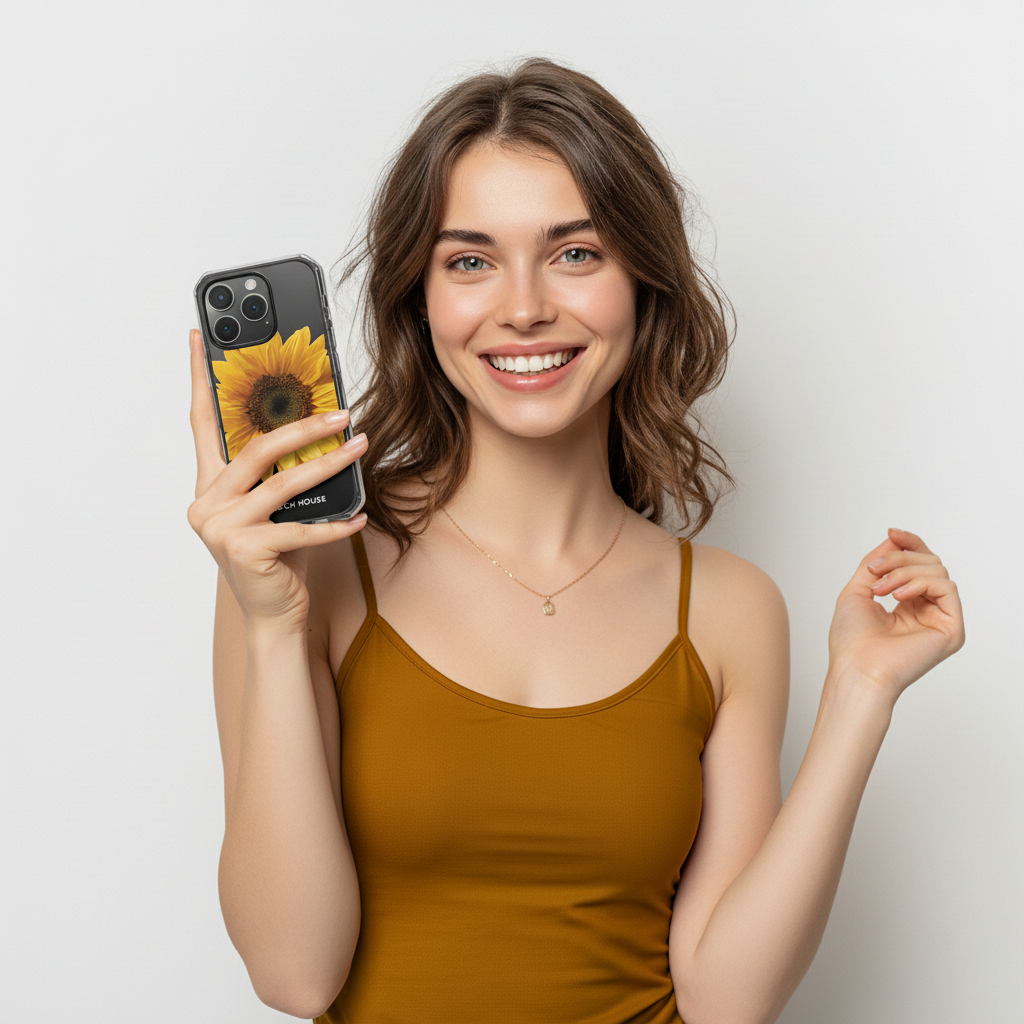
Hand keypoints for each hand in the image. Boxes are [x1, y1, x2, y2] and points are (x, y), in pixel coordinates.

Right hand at [186, 329, 367, 628]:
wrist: (271, 615)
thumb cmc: (275, 557)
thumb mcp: (272, 508)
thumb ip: (276, 472)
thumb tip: (318, 425)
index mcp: (209, 486)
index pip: (201, 423)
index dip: (198, 379)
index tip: (199, 339)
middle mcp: (208, 503)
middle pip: (257, 448)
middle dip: (304, 427)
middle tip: (343, 414)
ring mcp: (223, 528)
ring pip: (284, 483)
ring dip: (330, 464)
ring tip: (361, 447)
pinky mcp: (248, 551)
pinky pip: (303, 529)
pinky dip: (335, 523)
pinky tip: (359, 516)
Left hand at [827, 528, 964, 704]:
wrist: (856, 669)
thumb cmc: (851, 641)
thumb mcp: (858, 589)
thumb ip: (877, 562)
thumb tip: (894, 538)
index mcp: (907, 604)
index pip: (919, 564)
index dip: (908, 544)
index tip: (892, 532)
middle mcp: (927, 610)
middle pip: (928, 563)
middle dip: (899, 559)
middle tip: (875, 571)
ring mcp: (940, 620)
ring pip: (937, 571)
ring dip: (904, 571)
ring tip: (881, 589)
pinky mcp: (952, 629)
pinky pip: (946, 588)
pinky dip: (920, 583)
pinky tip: (899, 596)